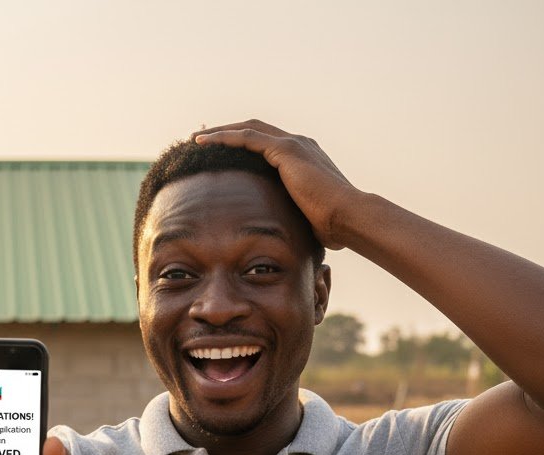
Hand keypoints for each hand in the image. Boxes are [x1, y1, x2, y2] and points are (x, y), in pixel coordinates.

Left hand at [193, 119, 358, 249]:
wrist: (347, 218)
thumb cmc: (331, 226)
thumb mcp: (304, 217)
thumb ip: (291, 215)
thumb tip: (285, 235)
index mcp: (302, 158)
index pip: (265, 145)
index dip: (241, 146)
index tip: (219, 154)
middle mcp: (298, 144)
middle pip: (254, 130)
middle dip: (227, 132)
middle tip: (201, 138)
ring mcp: (293, 144)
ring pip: (248, 129)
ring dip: (221, 132)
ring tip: (196, 138)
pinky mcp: (286, 150)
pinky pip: (248, 137)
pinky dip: (226, 137)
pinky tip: (205, 142)